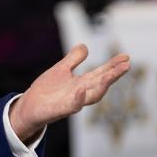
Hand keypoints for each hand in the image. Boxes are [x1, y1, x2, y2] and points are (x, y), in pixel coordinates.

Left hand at [9, 44, 130, 142]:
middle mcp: (81, 93)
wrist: (30, 107)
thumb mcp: (61, 70)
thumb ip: (73, 59)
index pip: (101, 73)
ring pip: (92, 97)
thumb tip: (84, 45)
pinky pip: (72, 107)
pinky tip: (81, 89)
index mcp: (82, 83)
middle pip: (101, 84)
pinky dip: (78, 99)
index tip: (126, 56)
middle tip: (126, 66)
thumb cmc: (47, 90)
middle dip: (113, 75)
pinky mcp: (61, 110)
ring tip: (109, 76)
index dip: (113, 66)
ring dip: (102, 87)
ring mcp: (72, 102)